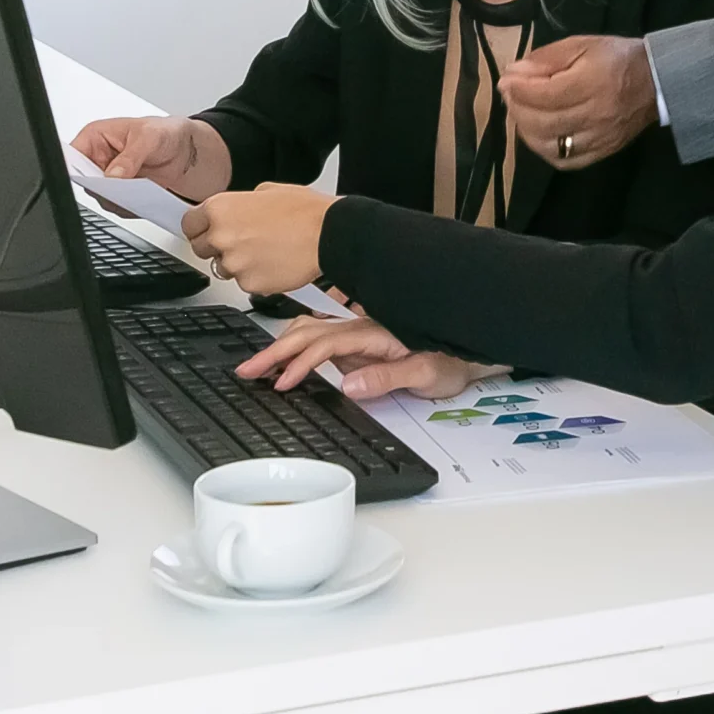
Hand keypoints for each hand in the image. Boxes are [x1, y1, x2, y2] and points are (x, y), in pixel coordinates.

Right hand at [68, 115, 230, 200]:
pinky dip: (132, 207)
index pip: (72, 156)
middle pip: (85, 182)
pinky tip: (146, 197)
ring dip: (119, 199)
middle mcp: (100, 160)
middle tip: (120, 189)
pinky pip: (119, 209)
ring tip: (139, 191)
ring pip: (102, 198)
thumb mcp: (150, 137)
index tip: (90, 180)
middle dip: (102, 188)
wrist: (194, 153)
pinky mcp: (125, 196)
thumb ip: (130, 156)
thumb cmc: (171, 133)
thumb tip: (112, 175)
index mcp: (97, 137)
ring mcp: (112, 180)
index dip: (75, 170)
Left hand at [181, 184, 334, 293]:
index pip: (189, 225)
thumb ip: (241, 203)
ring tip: (266, 250)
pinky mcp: (251, 285)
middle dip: (218, 246)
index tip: (206, 230)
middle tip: (243, 240)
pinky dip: (256, 276)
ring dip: (238, 263)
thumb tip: (234, 211)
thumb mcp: (266, 190)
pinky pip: (245, 283)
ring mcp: (235, 263)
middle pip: (201, 249)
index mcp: (221, 209)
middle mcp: (222, 236)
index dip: (200, 227)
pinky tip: (274, 262)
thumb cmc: (305, 211)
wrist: (330, 234)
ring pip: (224, 268)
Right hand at [236, 316, 494, 400]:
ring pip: (308, 332)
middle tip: (245, 370)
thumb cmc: (450, 361)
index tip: (280, 383)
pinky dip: (294, 346)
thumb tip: (348, 384)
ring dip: (280, 347)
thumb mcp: (425, 373)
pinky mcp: (357, 344)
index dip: (300, 362)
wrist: (467, 350)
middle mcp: (360, 329)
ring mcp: (356, 335)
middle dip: (274, 352)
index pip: (325, 345)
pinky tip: (283, 359)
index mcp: (373, 334)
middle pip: (307, 334)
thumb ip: (387, 377)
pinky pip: (318, 340)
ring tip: (255, 366)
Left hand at [497, 33, 657, 169]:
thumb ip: (546, 59)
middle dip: (518, 108)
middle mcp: (596, 115)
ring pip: (551, 146)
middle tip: (510, 94)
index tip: (506, 80)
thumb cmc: (615, 58)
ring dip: (527, 130)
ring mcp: (600, 138)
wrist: (656, 81)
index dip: (518, 89)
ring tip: (523, 112)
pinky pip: (565, 161)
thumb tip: (514, 73)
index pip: (544, 94)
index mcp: (592, 83)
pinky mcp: (603, 152)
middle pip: (543, 122)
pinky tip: (540, 133)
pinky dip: (545, 150)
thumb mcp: (581, 45)